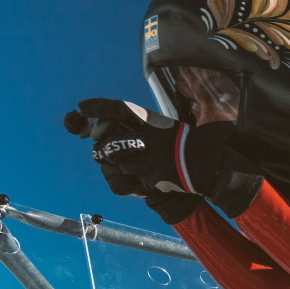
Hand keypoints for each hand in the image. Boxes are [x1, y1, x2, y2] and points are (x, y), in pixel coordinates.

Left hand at [64, 98, 262, 219]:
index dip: (99, 108)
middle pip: (111, 144)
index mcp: (152, 122)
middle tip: (103, 150)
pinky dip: (139, 181)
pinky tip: (151, 177)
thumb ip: (138, 128)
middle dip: (103, 149)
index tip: (81, 107)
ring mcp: (152, 160)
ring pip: (122, 165)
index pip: (119, 109)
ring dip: (125, 167)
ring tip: (139, 165)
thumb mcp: (162, 128)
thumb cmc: (182, 143)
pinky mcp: (155, 179)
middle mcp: (150, 139)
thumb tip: (102, 127)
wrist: (209, 164)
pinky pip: (135, 182)